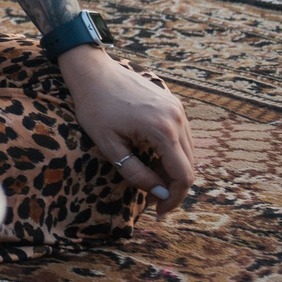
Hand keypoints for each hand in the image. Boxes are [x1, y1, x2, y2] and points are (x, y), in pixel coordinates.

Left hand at [60, 45, 196, 212]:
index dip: (173, 199)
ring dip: (173, 171)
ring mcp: (178, 109)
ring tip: (150, 179)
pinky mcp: (174, 104)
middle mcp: (177, 118)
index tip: (158, 211)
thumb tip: (160, 193)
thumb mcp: (109, 146)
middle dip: (173, 187)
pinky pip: (182, 137)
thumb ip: (136, 173)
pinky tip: (153, 159)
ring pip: (188, 152)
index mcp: (162, 130)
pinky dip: (172, 153)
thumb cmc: (94, 107)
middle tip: (152, 199)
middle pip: (189, 166)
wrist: (92, 71)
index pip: (182, 176)